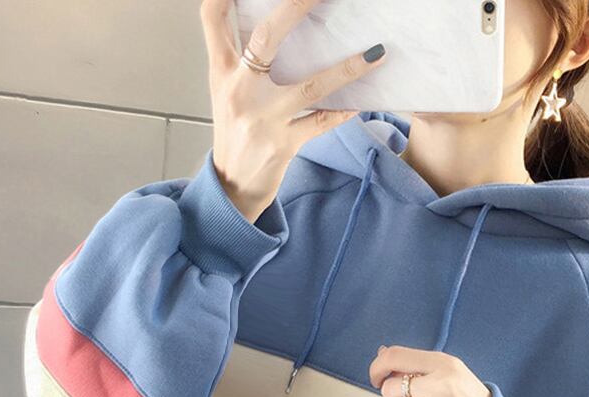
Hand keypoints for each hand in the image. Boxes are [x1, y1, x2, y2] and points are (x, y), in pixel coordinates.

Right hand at [200, 0, 386, 222]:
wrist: (232, 187)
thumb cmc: (234, 134)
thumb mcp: (226, 91)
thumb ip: (240, 57)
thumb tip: (271, 24)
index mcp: (222, 72)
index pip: (212, 18)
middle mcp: (240, 91)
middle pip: (266, 37)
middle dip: (296, 7)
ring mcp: (263, 119)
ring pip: (310, 86)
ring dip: (347, 68)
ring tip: (376, 52)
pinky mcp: (283, 144)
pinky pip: (322, 122)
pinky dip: (344, 110)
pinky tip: (364, 100)